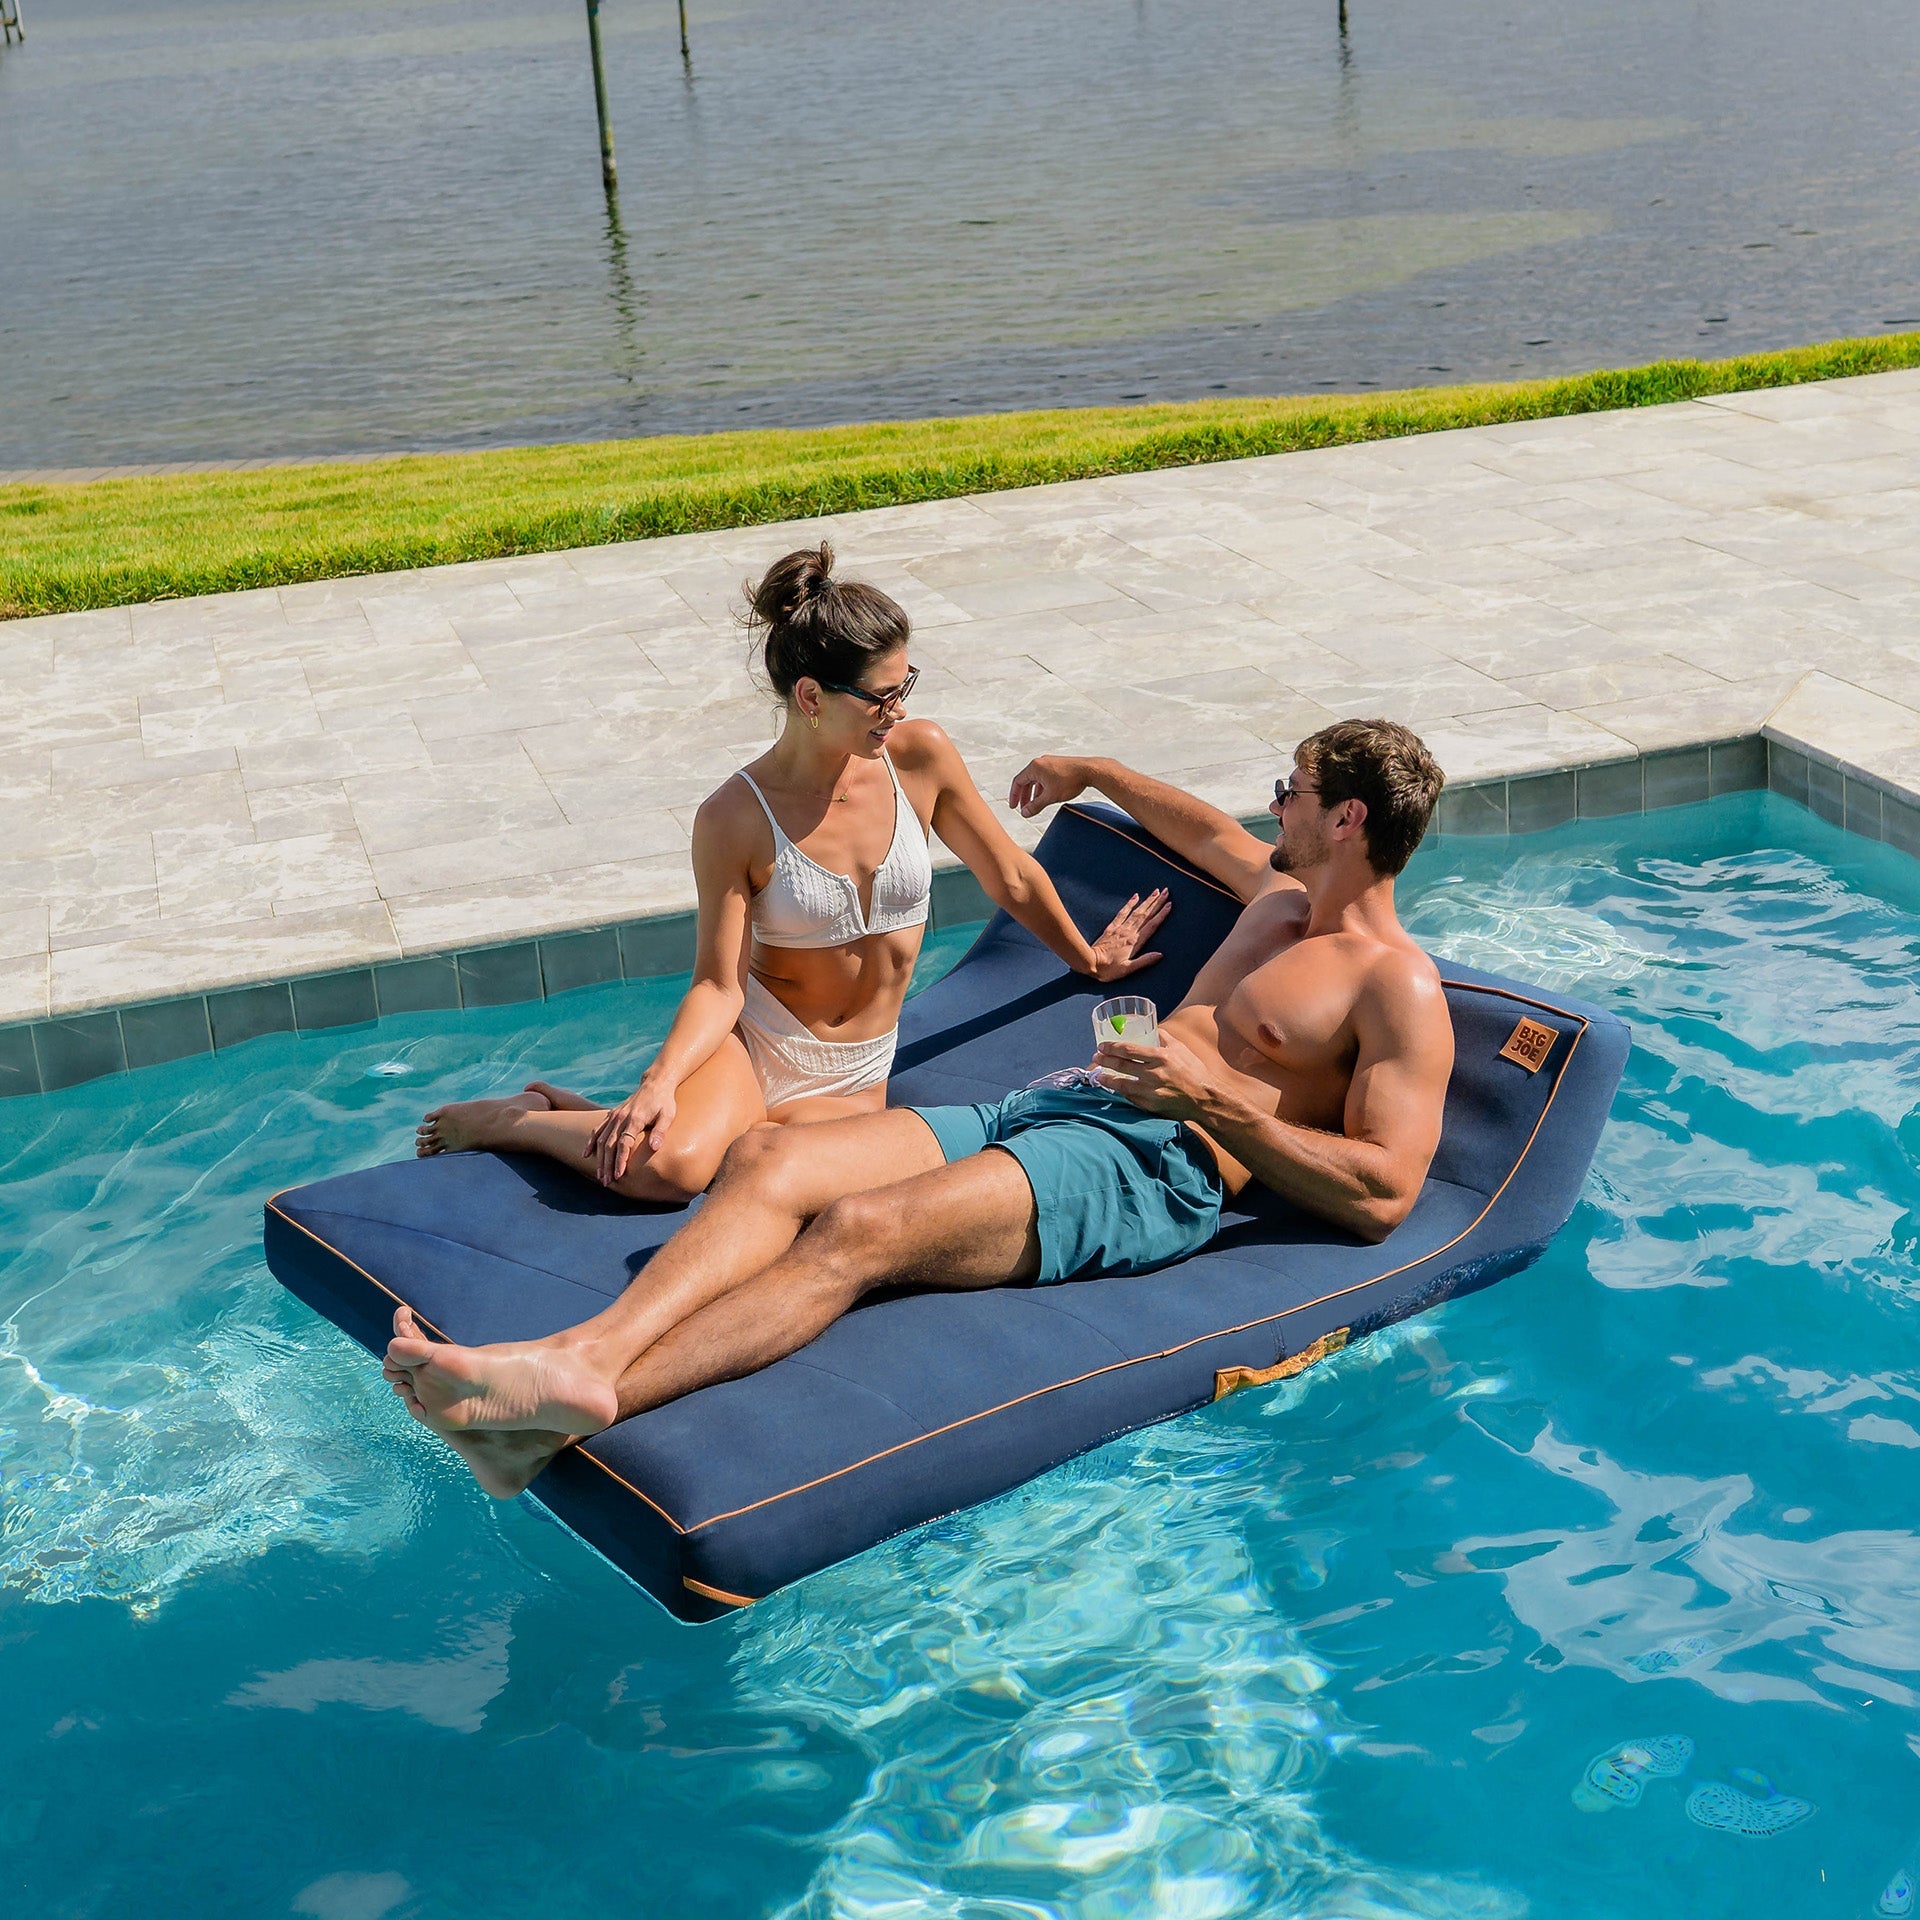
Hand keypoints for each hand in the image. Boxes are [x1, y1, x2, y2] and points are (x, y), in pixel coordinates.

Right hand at [588, 1081, 675, 1185]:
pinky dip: (591, 1142)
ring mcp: (615, 1115)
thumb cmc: (664, 1102)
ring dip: (599, 1158)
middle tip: (606, 1182)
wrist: (655, 1084)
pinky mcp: (612, 1114)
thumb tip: (655, 1147)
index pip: (624, 1144)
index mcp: (635, 1119)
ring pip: (602, 1140)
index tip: (619, 1175)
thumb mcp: (668, 1116)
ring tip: (599, 1175)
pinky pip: (598, 1129)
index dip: (620, 1160)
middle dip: (607, 1165)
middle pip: (610, 1145)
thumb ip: (660, 1131)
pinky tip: (586, 1154)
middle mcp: (621, 1117)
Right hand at [1008, 754, 1091, 817]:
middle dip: (1024, 796)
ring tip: (1035, 805)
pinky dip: (1043, 788)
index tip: (1014, 806)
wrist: (1090, 771)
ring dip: (1034, 793)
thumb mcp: (1050, 797)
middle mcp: (1041, 762)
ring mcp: (1050, 762)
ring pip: (1036, 779)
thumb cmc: (1070, 780)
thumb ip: (1035, 806)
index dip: (1014, 796)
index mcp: (1035, 767)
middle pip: (1026, 780)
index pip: (1018, 782)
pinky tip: (1047, 796)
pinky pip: (1045, 777)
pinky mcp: (1058, 765)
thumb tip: (1025, 813)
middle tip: (1024, 808)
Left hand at [1086, 888, 1170, 980]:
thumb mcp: (1127, 969)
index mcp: (1135, 942)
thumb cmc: (1108, 969)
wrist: (1088, 962)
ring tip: (1156, 891)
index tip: (1170, 904)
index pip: (1152, 925)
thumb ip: (1144, 961)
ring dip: (1147, 901)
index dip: (1161, 914)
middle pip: (1146, 915)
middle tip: (1166, 891)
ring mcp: (1120, 928)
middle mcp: (1129, 932)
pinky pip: (1122, 912)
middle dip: (1157, 903)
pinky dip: (1130, 904)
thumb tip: (1160, 955)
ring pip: (1136, 911)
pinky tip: (1135, 896)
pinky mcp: (1111, 927)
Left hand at [1092, 1030, 1214, 1120]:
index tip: (1102, 1046)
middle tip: (1096, 1056)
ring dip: (1107, 1079)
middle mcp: (1154, 1074)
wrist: (1205, 1099)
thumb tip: (1150, 1028)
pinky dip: (1121, 1092)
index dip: (1112, 1047)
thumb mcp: (1181, 1049)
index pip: (1129, 1050)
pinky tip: (1116, 1088)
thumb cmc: (1194, 1071)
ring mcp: (1151, 1092)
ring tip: (1099, 1075)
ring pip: (1122, 1085)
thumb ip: (1164, 1037)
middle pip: (1122, 1066)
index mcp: (1161, 1057)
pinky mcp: (1150, 1106)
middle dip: (1105, 1060)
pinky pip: (1131, 1098)